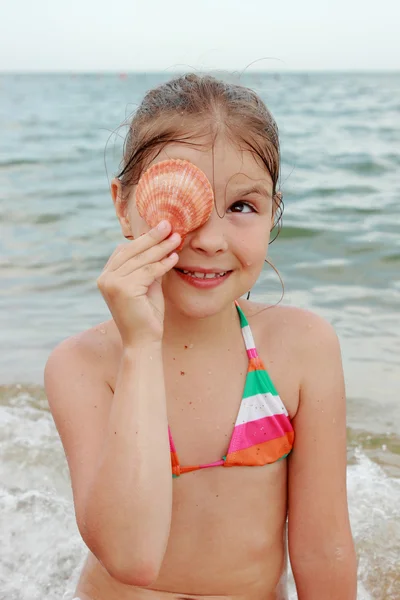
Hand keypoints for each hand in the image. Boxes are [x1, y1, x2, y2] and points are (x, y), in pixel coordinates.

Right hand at [97, 221, 180, 346]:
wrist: (144, 342)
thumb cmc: (147, 315)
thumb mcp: (147, 285)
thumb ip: (148, 266)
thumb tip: (161, 243)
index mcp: (107, 276)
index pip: (124, 251)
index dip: (143, 239)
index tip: (161, 228)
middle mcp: (105, 278)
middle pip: (132, 251)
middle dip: (152, 237)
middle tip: (169, 225)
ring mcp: (111, 283)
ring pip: (141, 260)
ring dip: (161, 248)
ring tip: (177, 239)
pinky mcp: (123, 289)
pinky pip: (148, 271)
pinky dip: (163, 264)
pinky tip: (175, 258)